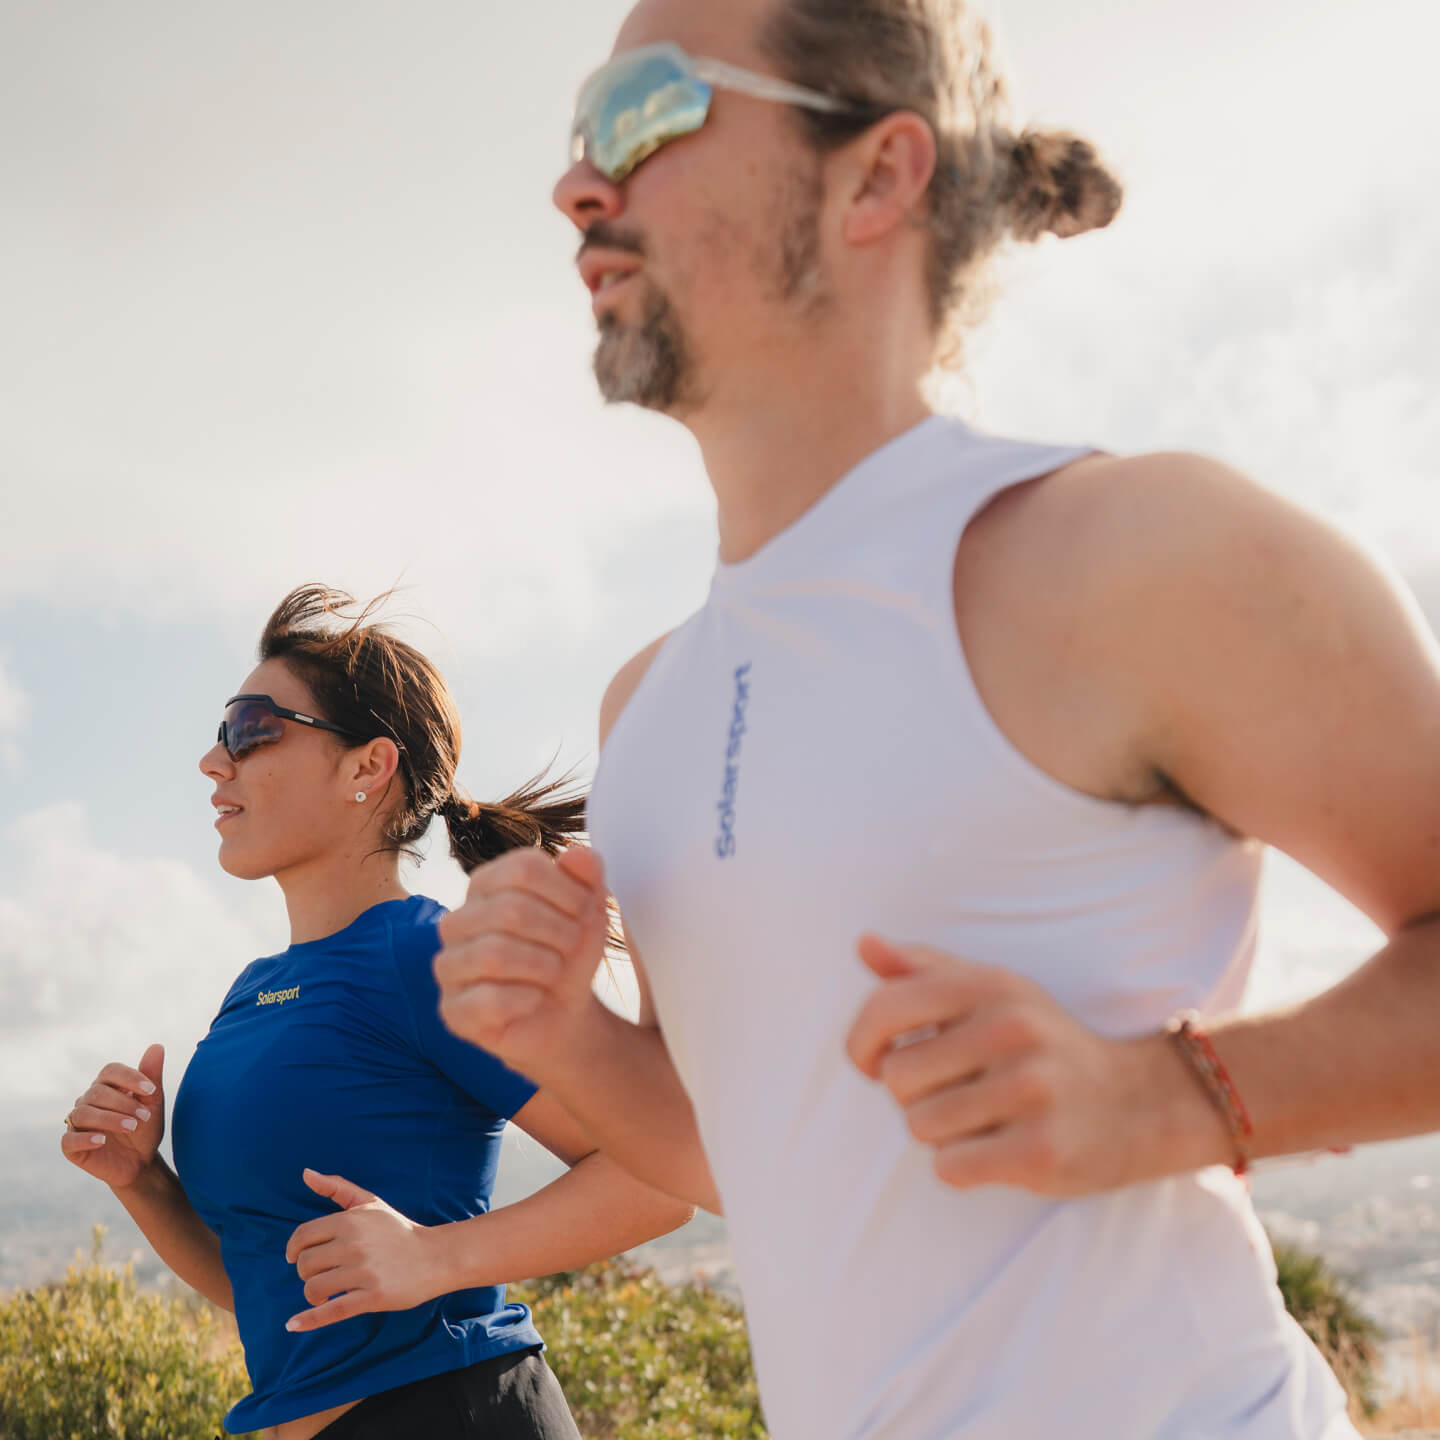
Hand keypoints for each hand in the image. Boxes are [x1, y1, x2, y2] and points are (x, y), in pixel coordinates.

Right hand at [60, 1044, 165, 1189]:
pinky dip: (86, 1137)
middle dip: (124, 1103)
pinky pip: (69, 1138)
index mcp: (106, 1086)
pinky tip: (102, 1140)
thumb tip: (157, 1046)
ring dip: (110, 1118)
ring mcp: (77, 1123)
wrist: (141, 1161)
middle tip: (145, 1116)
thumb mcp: (153, 1102)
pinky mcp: (70, 1146)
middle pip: (98, 1092)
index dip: (130, 1077)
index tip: (151, 1089)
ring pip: (84, 1113)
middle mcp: (88, 1101)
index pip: (110, 1071)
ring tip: (132, 1126)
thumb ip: (152, 1075)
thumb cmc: (145, 1127)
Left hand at [284, 1170, 443, 1331]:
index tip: (294, 1258)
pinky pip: (332, 1311)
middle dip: (307, 1272)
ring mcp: (364, 1272)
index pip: (302, 1236)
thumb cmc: (397, 1230)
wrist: (434, 1257)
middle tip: (321, 1274)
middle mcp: (354, 1244)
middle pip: (305, 1264)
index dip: (293, 1249)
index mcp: (350, 1221)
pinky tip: (293, 1324)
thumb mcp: (370, 1203)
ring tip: (323, 1294)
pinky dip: (310, 1320)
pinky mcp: (373, 1296)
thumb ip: (337, 1187)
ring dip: (312, 1295)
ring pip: (314, 1287)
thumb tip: (305, 1173)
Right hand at [434, 845, 609, 1074]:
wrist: (565, 1011)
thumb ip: (587, 875)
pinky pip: (488, 1001)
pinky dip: (526, 1000)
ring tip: (554, 972)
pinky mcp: (451, 1010)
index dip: (567, 891)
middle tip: (572, 948)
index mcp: (484, 885)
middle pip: (510, 911)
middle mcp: (457, 921)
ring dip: (544, 966)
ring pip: (494, 955)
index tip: (586, 913)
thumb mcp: (588, 909)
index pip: (523, 868)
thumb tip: (577, 853)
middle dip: (559, 933)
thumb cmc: (568, 951)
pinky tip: (534, 999)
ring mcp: (448, 966)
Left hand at [846, 937, 1148, 1195]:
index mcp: (989, 985)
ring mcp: (1029, 1090)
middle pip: (897, 1078)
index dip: (861, 1043)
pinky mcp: (1040, 1149)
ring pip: (920, 1126)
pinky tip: (996, 1150)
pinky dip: (961, 1167)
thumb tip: (864, 943)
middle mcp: (1010, 1030)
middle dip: (912, 1095)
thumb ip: (924, 969)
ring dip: (940, 1133)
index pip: (885, 1007)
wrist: (1141, 1102)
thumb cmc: (1043, 1044)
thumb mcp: (993, 991)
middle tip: (955, 1094)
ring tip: (983, 1120)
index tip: (870, 1064)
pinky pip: (950, 1167)